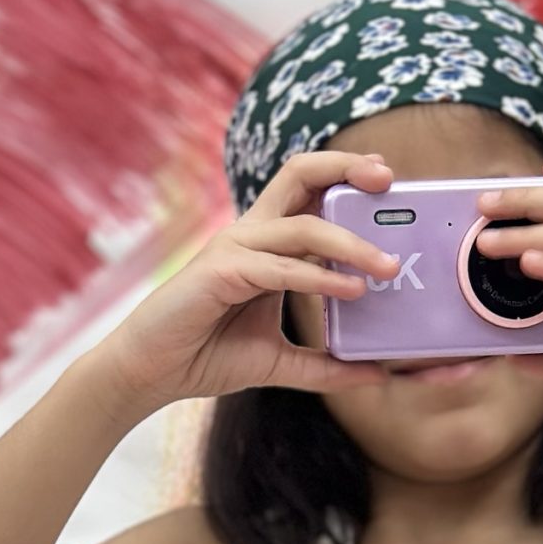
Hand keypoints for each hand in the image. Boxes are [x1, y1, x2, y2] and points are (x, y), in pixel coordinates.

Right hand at [104, 150, 398, 410]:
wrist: (153, 373)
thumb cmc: (207, 356)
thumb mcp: (280, 362)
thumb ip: (325, 366)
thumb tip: (376, 374)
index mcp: (264, 243)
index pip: (307, 191)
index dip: (344, 175)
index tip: (385, 182)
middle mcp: (250, 234)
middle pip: (300, 175)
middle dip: (346, 169)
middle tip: (389, 182)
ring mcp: (234, 247)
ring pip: (301, 227)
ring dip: (350, 242)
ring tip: (388, 267)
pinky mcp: (221, 272)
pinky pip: (280, 269)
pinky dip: (318, 279)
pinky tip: (352, 291)